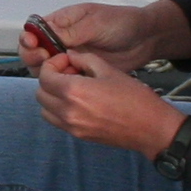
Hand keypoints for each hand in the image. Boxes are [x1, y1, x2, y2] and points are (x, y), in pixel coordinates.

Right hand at [18, 0, 190, 74]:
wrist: (144, 40)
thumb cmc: (120, 23)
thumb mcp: (95, 22)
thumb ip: (71, 32)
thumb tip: (46, 37)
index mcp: (61, 23)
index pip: (34, 30)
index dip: (29, 39)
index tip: (34, 45)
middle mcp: (60, 41)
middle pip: (33, 52)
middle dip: (34, 57)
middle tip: (46, 59)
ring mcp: (68, 59)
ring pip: (45, 69)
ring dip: (46, 72)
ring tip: (62, 71)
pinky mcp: (79, 74)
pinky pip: (62, 81)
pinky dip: (61, 84)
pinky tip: (71, 83)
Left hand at [35, 55, 190, 156]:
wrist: (150, 127)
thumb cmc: (134, 98)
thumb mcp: (109, 70)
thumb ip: (84, 59)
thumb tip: (70, 55)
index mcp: (74, 91)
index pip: (44, 76)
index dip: (52, 64)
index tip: (66, 61)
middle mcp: (68, 111)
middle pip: (41, 92)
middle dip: (50, 79)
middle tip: (69, 73)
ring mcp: (71, 126)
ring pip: (45, 109)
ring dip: (52, 96)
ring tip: (72, 88)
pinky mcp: (78, 135)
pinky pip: (56, 121)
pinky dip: (59, 110)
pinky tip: (78, 102)